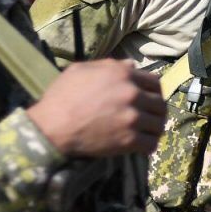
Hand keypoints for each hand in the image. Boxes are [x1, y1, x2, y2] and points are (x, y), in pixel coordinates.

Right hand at [27, 60, 165, 156]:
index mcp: (123, 74)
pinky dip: (149, 146)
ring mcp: (132, 117)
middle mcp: (132, 94)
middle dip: (156, 111)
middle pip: (160, 103)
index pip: (154, 83)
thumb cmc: (62, 96)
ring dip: (155, 129)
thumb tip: (131, 65)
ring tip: (148, 132)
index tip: (150, 100)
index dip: (154, 92)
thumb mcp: (81, 70)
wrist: (51, 126)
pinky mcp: (129, 140)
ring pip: (159, 124)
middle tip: (151, 118)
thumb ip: (110, 65)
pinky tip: (143, 146)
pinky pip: (151, 143)